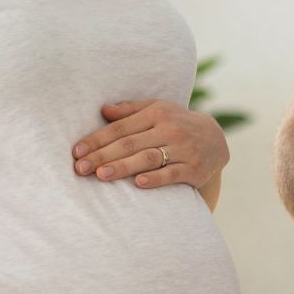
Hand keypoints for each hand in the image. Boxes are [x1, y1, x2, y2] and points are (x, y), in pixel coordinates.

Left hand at [73, 100, 228, 191]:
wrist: (216, 140)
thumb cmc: (176, 124)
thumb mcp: (157, 110)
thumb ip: (130, 110)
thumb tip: (103, 110)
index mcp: (157, 113)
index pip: (121, 128)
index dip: (97, 139)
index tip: (77, 152)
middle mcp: (171, 129)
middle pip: (130, 143)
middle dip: (103, 156)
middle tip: (80, 168)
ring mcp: (184, 149)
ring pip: (148, 158)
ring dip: (123, 167)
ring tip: (101, 175)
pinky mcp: (195, 169)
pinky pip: (172, 174)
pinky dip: (155, 179)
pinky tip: (137, 183)